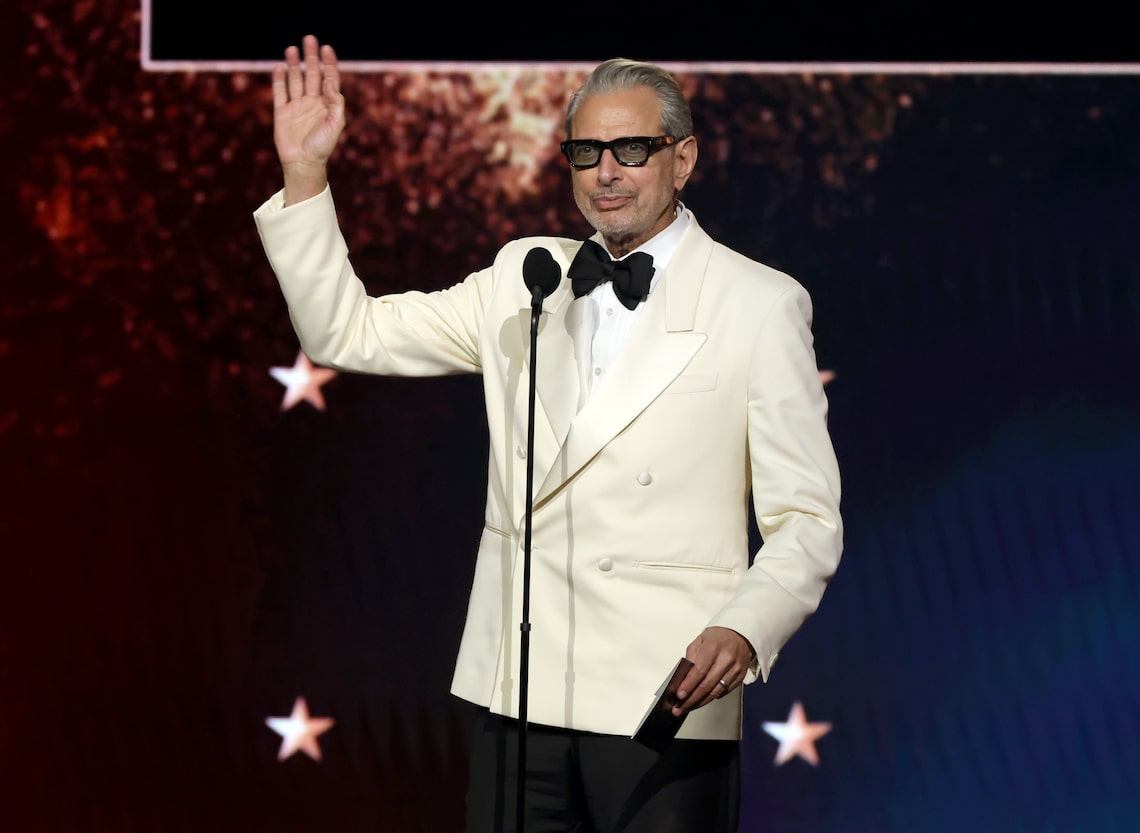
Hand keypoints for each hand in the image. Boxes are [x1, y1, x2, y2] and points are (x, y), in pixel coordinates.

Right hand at [271, 35, 345, 203]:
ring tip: (292, 49)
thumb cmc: (323, 146)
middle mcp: (312, 102)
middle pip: (312, 74)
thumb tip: (328, 81)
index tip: (326, 48)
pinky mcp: (282, 112)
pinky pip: (280, 92)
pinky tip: (279, 66)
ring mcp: (296, 106)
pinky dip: (279, 79)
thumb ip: (335, 102)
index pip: (329, 78)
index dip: (329, 63)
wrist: (303, 163)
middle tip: (309, 39)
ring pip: (295, 80)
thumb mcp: (336, 124)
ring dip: (293, 64)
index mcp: (327, 105)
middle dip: (311, 57)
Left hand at [671, 626, 754, 716]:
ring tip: (688, 707)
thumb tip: (683, 677)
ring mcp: (735, 669)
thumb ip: (691, 657)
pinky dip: (712, 698)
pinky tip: (702, 700)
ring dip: (700, 702)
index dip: (689, 685)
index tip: (680, 695)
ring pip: (716, 692)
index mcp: (713, 648)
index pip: (699, 671)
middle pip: (707, 685)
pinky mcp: (740, 677)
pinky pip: (724, 692)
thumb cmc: (719, 636)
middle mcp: (726, 659)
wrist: (741, 634)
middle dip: (691, 699)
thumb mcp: (700, 640)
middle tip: (680, 708)